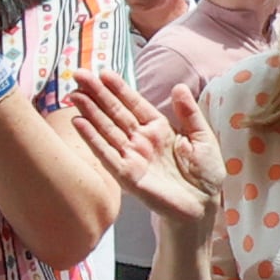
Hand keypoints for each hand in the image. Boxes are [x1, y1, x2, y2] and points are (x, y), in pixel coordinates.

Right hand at [66, 73, 218, 224]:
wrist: (203, 206)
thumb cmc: (205, 174)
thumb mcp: (202, 137)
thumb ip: (189, 114)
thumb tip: (179, 86)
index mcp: (158, 129)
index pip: (134, 104)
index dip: (119, 89)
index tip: (102, 73)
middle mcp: (141, 140)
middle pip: (115, 112)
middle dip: (97, 94)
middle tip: (78, 74)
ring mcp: (132, 156)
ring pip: (106, 129)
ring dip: (89, 112)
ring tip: (74, 94)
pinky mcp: (126, 174)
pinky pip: (106, 153)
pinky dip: (92, 138)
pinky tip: (78, 123)